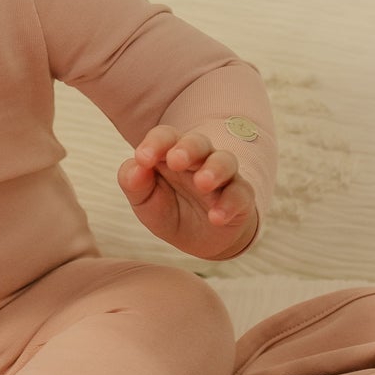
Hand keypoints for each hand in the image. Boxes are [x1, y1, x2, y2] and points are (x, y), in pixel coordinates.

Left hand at [117, 127, 258, 260]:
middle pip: (198, 142)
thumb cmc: (167, 208)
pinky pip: (240, 194)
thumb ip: (133, 181)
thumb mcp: (143, 199)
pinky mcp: (240, 197)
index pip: (165, 136)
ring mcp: (223, 176)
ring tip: (203, 183)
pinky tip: (217, 217)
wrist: (198, 239)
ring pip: (225, 161)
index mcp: (172, 152)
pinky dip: (229, 204)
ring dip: (214, 170)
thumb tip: (136, 167)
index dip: (155, 143)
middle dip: (187, 149)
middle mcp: (199, 158)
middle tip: (176, 161)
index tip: (143, 159)